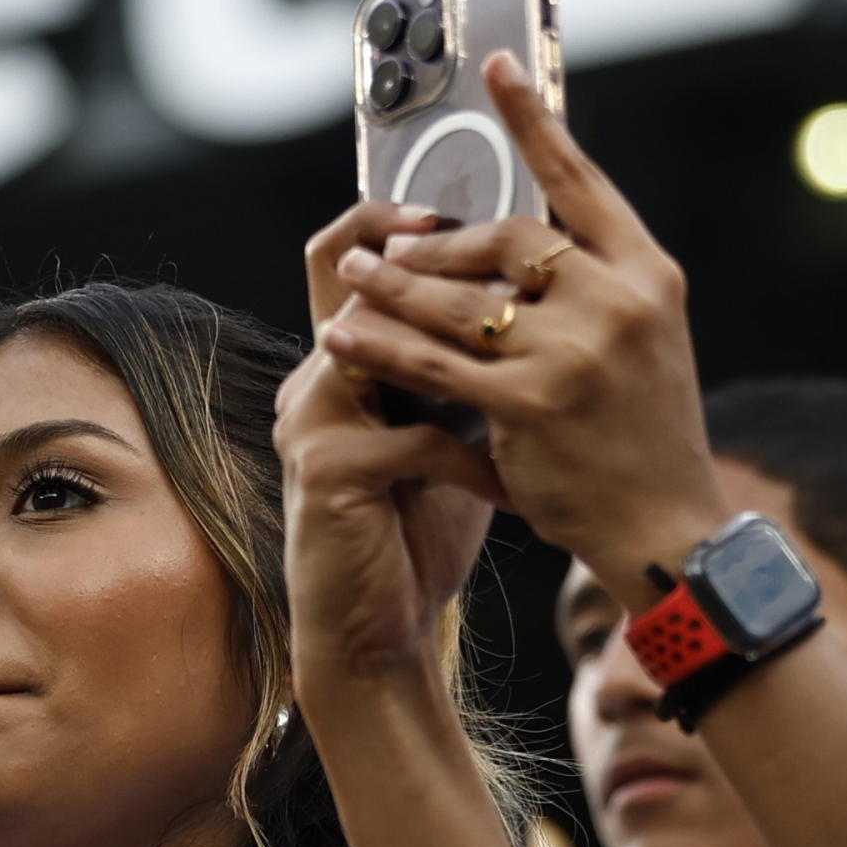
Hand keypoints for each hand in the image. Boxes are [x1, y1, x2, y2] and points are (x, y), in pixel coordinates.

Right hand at [281, 201, 512, 705]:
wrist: (372, 635)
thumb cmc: (416, 534)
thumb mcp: (447, 436)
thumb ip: (467, 373)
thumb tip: (534, 307)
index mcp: (340, 367)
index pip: (345, 258)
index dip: (392, 219)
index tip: (470, 211)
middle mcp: (313, 382)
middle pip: (360, 281)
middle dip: (440, 266)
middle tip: (519, 270)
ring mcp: (313, 423)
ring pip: (384, 344)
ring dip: (465, 355)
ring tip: (529, 364)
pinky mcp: (327, 473)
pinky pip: (417, 437)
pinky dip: (478, 460)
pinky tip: (518, 486)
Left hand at [317, 60, 734, 595]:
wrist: (669, 530)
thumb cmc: (646, 435)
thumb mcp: (642, 342)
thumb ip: (593, 284)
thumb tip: (510, 234)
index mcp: (648, 276)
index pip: (582, 182)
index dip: (535, 122)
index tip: (497, 68)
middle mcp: (618, 303)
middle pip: (507, 237)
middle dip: (441, 240)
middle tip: (391, 238)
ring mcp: (575, 353)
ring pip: (460, 299)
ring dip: (395, 285)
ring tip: (352, 275)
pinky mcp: (531, 404)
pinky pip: (436, 363)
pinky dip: (383, 347)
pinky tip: (344, 336)